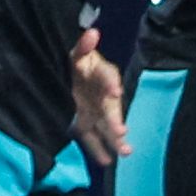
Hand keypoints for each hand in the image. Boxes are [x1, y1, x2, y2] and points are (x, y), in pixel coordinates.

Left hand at [68, 25, 131, 164]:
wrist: (69, 78)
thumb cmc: (77, 64)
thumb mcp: (77, 53)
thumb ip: (83, 46)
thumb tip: (92, 33)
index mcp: (101, 75)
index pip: (109, 77)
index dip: (111, 83)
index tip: (115, 91)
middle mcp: (102, 96)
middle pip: (111, 108)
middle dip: (116, 120)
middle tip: (122, 131)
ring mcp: (95, 113)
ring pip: (107, 127)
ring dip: (116, 140)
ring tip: (126, 152)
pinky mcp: (84, 125)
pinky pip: (92, 138)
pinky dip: (99, 150)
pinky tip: (106, 161)